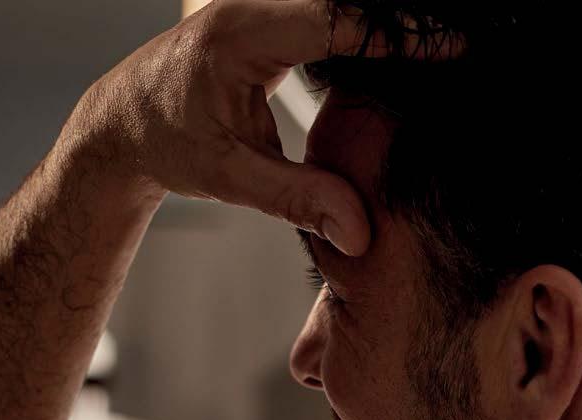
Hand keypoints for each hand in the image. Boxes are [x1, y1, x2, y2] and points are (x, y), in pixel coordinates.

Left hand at [69, 0, 449, 255]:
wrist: (122, 124)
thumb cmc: (169, 146)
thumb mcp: (232, 178)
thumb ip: (299, 200)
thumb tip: (360, 234)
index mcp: (243, 34)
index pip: (339, 18)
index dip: (399, 34)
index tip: (451, 48)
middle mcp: (251, 5)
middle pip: (346, 0)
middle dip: (403, 22)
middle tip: (458, 47)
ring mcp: (258, 5)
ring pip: (338, 3)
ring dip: (385, 24)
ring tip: (438, 50)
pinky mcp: (264, 17)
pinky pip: (324, 14)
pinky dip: (362, 31)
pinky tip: (396, 55)